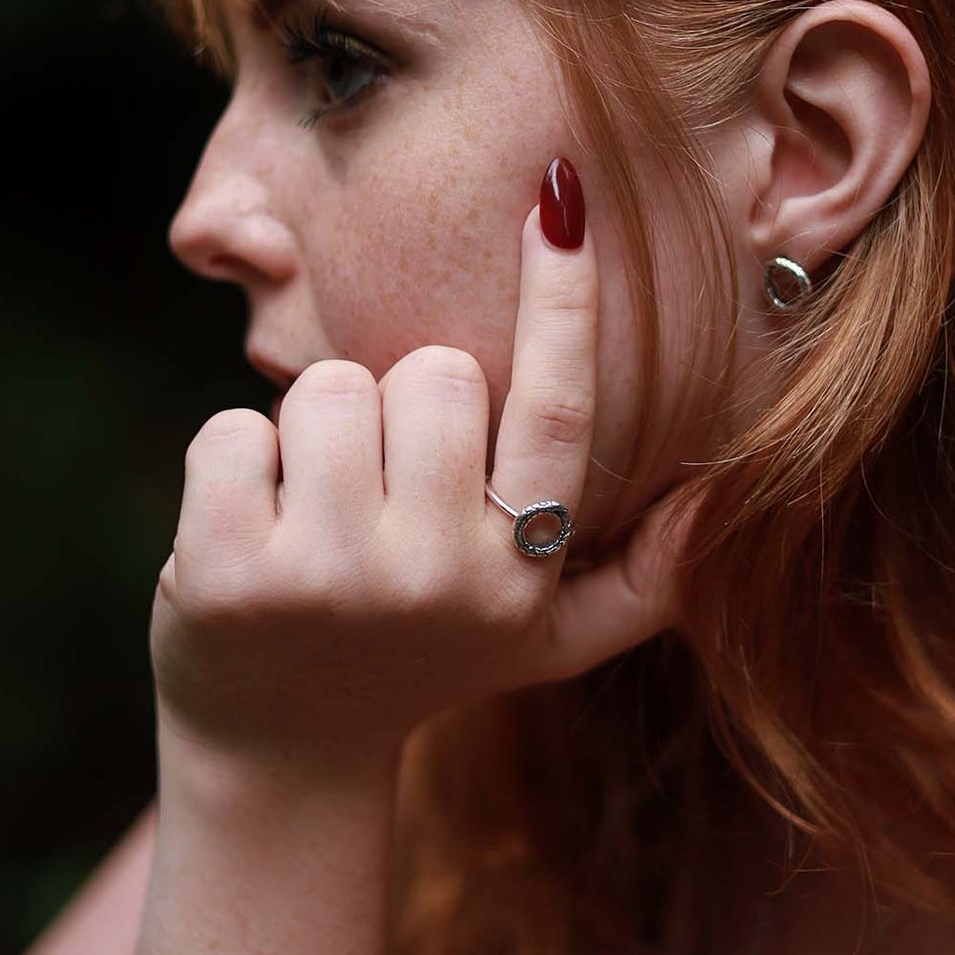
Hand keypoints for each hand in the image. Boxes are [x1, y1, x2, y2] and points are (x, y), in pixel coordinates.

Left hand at [149, 190, 694, 788]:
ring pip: (330, 390)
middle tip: (381, 489)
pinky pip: (234, 432)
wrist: (278, 758)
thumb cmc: (423, 664)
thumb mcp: (550, 643)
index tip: (559, 195)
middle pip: (432, 372)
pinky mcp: (229, 574)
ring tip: (317, 514)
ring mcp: (332, 576)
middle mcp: (439, 576)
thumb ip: (647, 579)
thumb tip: (725, 497)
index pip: (560, 408)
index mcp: (522, 572)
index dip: (563, 297)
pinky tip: (249, 536)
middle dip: (400, 406)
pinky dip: (233, 466)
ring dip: (315, 433)